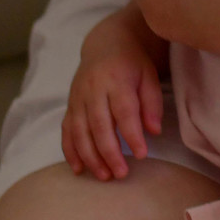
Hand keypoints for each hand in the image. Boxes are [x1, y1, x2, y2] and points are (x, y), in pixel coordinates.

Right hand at [62, 17, 163, 181]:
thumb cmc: (133, 63)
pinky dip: (70, 151)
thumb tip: (153, 131)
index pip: (124, 112)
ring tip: (103, 176)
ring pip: (80, 132)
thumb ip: (151, 103)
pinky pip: (67, 131)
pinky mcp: (69, 106)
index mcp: (116, 81)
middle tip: (121, 173)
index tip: (141, 155)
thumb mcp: (149, 76)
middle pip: (99, 125)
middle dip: (109, 152)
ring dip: (90, 157)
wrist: (106, 44)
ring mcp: (78, 98)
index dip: (132, 135)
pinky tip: (79, 168)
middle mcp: (93, 90)